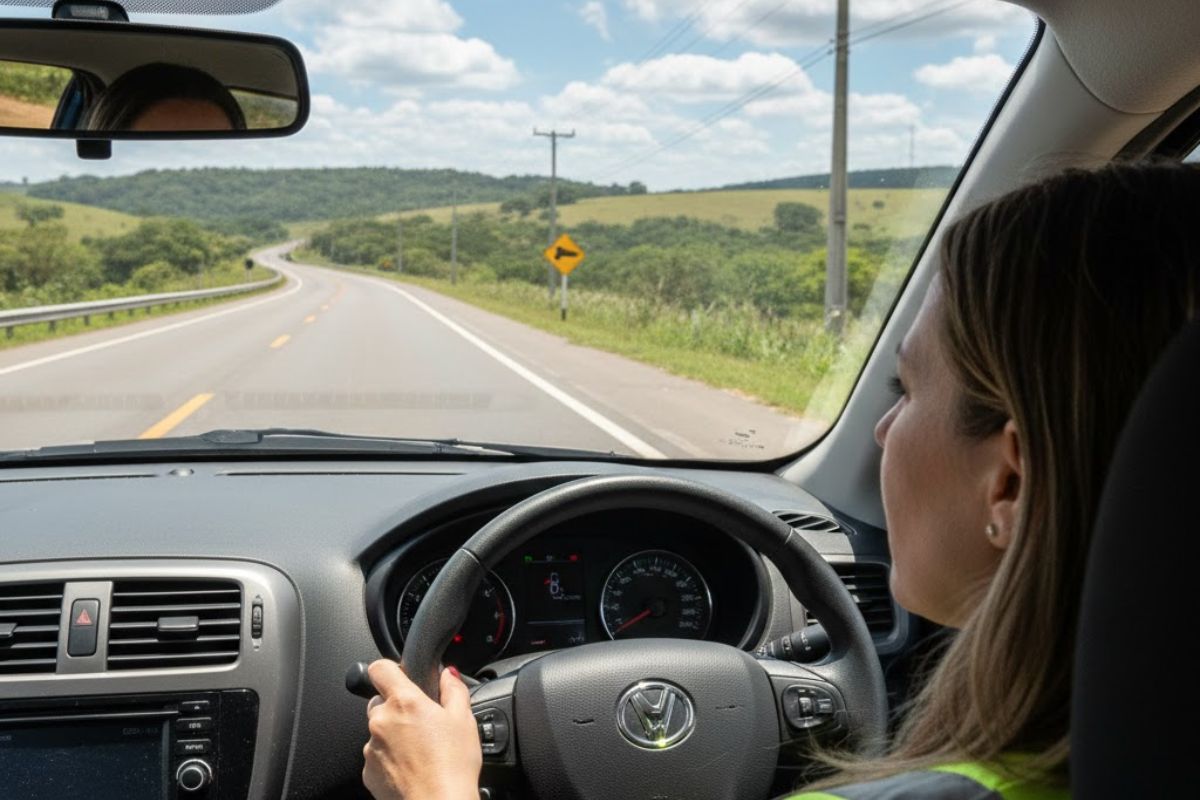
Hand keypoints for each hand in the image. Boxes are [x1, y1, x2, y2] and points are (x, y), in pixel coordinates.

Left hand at [362, 659, 481, 799]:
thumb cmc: (452, 766)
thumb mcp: (464, 720)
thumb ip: (454, 689)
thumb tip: (449, 675)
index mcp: (404, 702)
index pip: (379, 669)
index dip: (390, 669)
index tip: (400, 676)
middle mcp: (381, 721)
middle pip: (380, 702)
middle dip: (398, 708)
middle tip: (422, 724)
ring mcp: (372, 748)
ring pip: (379, 731)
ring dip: (394, 735)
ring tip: (421, 751)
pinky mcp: (369, 772)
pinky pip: (377, 756)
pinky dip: (390, 759)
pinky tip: (412, 768)